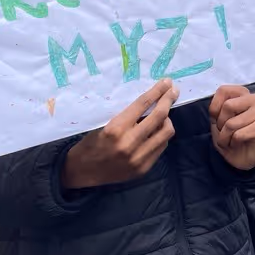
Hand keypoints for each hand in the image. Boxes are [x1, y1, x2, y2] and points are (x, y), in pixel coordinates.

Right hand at [62, 79, 178, 189]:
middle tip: (173, 91)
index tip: (167, 82)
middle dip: (168, 101)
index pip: (142, 104)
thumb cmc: (90, 143)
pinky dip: (161, 136)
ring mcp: (138, 158)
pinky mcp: (143, 169)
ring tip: (162, 116)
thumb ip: (128, 116)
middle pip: (159, 117)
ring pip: (166, 133)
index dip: (157, 91)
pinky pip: (161, 147)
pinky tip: (155, 132)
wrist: (81, 172)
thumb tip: (152, 102)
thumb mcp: (104, 124)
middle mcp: (129, 143)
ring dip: (167, 120)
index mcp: (115, 129)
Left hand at [209, 86, 254, 170]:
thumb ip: (215, 107)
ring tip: (230, 139)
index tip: (217, 118)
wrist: (240, 155)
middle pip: (228, 106)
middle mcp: (254, 98)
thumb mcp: (216, 119)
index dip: (215, 107)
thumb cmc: (228, 134)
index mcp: (242, 93)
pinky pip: (238, 135)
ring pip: (231, 124)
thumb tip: (215, 107)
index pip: (223, 90)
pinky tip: (238, 143)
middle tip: (225, 130)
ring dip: (225, 137)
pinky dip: (233, 143)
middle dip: (220, 123)